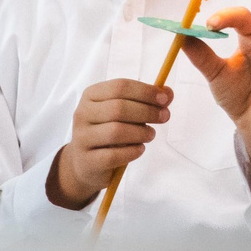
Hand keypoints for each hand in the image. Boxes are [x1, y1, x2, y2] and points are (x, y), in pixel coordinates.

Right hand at [48, 77, 171, 209]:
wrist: (85, 163)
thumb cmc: (108, 132)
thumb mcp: (125, 113)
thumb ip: (146, 101)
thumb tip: (169, 93)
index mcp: (91, 95)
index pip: (119, 86)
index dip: (145, 91)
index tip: (165, 99)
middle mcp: (82, 113)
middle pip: (118, 108)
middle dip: (147, 111)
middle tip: (165, 117)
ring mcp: (82, 137)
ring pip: (116, 131)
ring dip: (140, 132)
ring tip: (151, 134)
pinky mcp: (87, 160)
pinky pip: (113, 155)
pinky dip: (132, 152)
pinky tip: (140, 149)